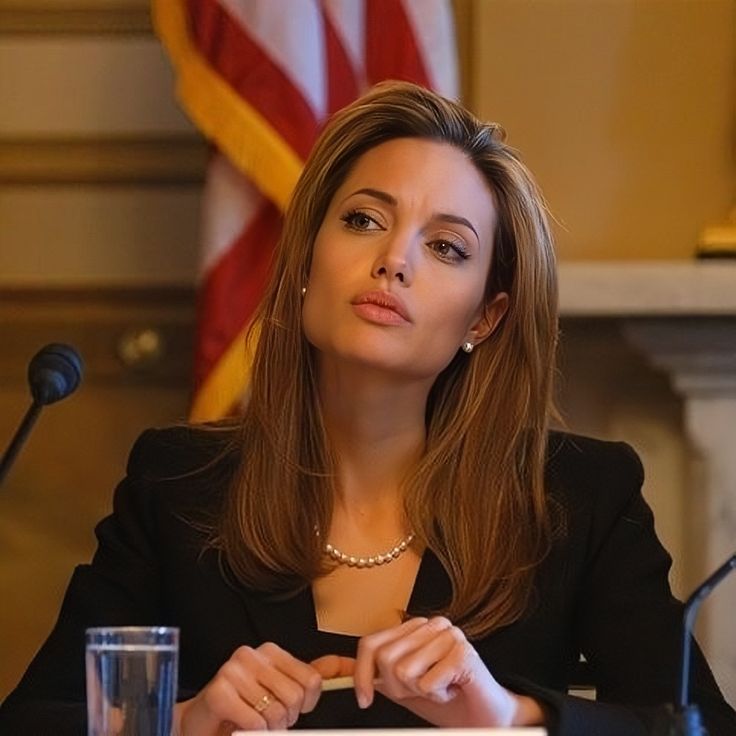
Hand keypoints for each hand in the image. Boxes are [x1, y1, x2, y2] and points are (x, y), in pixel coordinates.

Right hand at [173, 642, 322, 734]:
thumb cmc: (241, 707)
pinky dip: (253, 732)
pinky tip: (240, 726)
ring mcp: (234, 671)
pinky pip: (255, 723)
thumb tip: (349, 667)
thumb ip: (310, 677)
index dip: (307, 703)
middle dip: (286, 718)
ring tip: (253, 722)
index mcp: (270, 651)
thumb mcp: (280, 688)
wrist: (201, 723)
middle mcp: (252, 654)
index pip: (312, 679)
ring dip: (268, 728)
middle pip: (295, 696)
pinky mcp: (219, 692)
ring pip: (276, 711)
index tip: (296, 708)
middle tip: (269, 719)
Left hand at [353, 616, 544, 727]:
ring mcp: (449, 634)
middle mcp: (430, 624)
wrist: (486, 716)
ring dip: (420, 692)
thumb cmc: (445, 698)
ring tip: (439, 688)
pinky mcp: (463, 652)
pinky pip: (428, 683)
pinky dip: (438, 696)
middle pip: (386, 660)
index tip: (364, 700)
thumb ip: (376, 674)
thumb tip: (336, 671)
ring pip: (405, 671)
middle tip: (420, 692)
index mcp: (414, 627)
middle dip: (398, 689)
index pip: (371, 644)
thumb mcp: (402, 686)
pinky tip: (453, 690)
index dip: (361, 675)